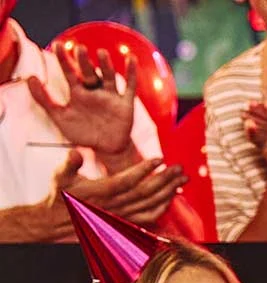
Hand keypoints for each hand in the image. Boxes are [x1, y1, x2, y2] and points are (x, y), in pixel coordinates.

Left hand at [27, 45, 137, 160]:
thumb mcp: (60, 117)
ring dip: (106, 65)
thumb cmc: (83, 133)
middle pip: (89, 72)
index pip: (70, 72)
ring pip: (108, 76)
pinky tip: (130, 60)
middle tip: (79, 49)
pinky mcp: (125, 104)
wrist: (106, 149)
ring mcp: (110, 96)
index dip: (63, 59)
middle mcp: (94, 91)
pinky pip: (129, 87)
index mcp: (78, 93)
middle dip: (84, 61)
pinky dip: (131, 74)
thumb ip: (44, 99)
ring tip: (101, 53)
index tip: (58, 44)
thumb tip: (30, 78)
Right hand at [49, 150, 186, 225]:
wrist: (60, 219)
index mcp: (100, 192)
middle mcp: (114, 205)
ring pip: (150, 204)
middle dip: (165, 179)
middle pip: (145, 192)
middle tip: (180, 168)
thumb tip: (75, 152)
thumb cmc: (61, 194)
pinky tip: (173, 196)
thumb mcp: (60, 176)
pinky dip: (163, 207)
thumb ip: (69, 164)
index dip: (144, 170)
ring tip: (183, 179)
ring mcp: (122, 214)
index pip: (126, 181)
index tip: (159, 159)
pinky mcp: (126, 221)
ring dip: (169, 191)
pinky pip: (149, 217)